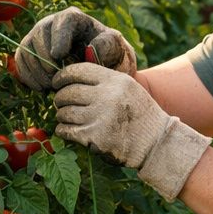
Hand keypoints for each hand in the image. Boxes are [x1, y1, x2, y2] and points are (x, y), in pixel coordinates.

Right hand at [14, 6, 136, 91]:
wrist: (99, 63)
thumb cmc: (109, 54)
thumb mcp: (116, 49)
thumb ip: (108, 46)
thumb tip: (90, 49)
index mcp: (75, 18)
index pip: (62, 20)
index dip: (58, 37)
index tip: (59, 56)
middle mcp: (52, 23)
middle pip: (40, 34)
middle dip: (45, 58)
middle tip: (55, 80)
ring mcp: (39, 36)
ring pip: (27, 47)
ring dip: (36, 70)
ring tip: (50, 88)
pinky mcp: (30, 50)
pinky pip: (20, 59)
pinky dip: (27, 75)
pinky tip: (40, 89)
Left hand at [51, 63, 210, 200]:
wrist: (155, 142)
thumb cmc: (139, 113)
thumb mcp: (128, 87)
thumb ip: (104, 79)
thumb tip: (70, 76)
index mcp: (115, 81)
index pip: (78, 71)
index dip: (62, 76)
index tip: (57, 82)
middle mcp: (107, 97)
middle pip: (68, 92)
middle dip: (60, 98)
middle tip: (60, 102)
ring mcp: (100, 118)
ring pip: (64, 112)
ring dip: (61, 115)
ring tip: (66, 117)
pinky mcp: (94, 137)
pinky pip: (66, 130)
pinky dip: (62, 130)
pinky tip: (67, 130)